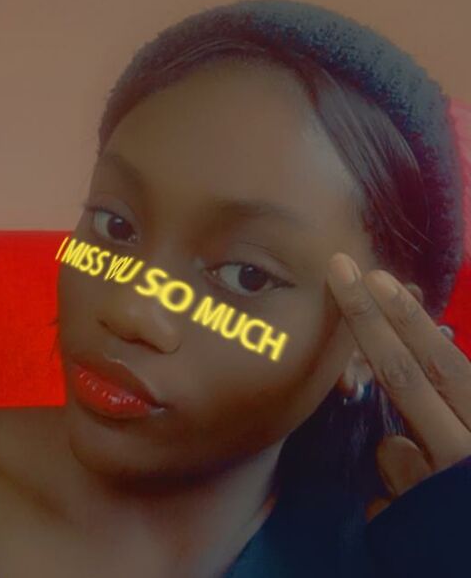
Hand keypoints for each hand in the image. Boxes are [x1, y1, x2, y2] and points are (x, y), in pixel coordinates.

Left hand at [326, 253, 470, 520]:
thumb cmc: (470, 495)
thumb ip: (459, 405)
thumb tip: (430, 358)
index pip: (444, 364)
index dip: (410, 320)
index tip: (378, 278)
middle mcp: (462, 454)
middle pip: (405, 377)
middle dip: (369, 321)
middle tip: (341, 271)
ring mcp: (433, 491)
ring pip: (390, 448)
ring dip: (401, 459)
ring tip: (435, 490)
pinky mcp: (408, 528)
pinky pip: (384, 500)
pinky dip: (397, 504)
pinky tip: (421, 526)